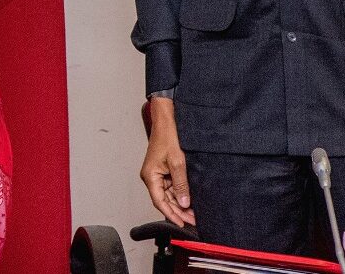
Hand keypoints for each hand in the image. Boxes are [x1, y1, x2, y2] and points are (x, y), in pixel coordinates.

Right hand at [140, 98, 195, 227]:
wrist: (167, 121)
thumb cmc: (168, 137)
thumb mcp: (178, 163)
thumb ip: (181, 184)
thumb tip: (184, 202)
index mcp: (150, 176)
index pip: (160, 202)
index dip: (172, 214)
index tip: (183, 224)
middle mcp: (151, 176)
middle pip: (164, 200)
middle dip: (178, 211)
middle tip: (193, 220)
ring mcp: (157, 173)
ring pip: (168, 194)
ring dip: (180, 203)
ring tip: (194, 213)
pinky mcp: (163, 170)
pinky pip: (171, 186)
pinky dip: (179, 194)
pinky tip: (189, 199)